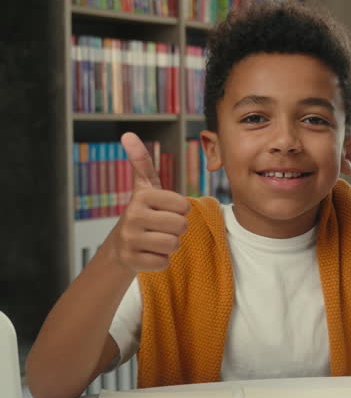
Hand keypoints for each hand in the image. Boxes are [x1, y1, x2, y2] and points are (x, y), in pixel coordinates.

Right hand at [106, 132, 190, 272]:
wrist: (120, 245)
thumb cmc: (142, 212)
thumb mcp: (144, 187)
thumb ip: (141, 162)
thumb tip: (128, 134)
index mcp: (142, 197)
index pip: (184, 206)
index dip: (181, 211)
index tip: (166, 210)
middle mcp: (133, 216)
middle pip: (181, 226)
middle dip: (177, 229)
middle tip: (161, 227)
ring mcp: (130, 239)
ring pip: (173, 245)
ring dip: (170, 245)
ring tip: (156, 239)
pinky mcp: (131, 260)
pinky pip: (163, 262)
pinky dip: (160, 260)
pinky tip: (148, 253)